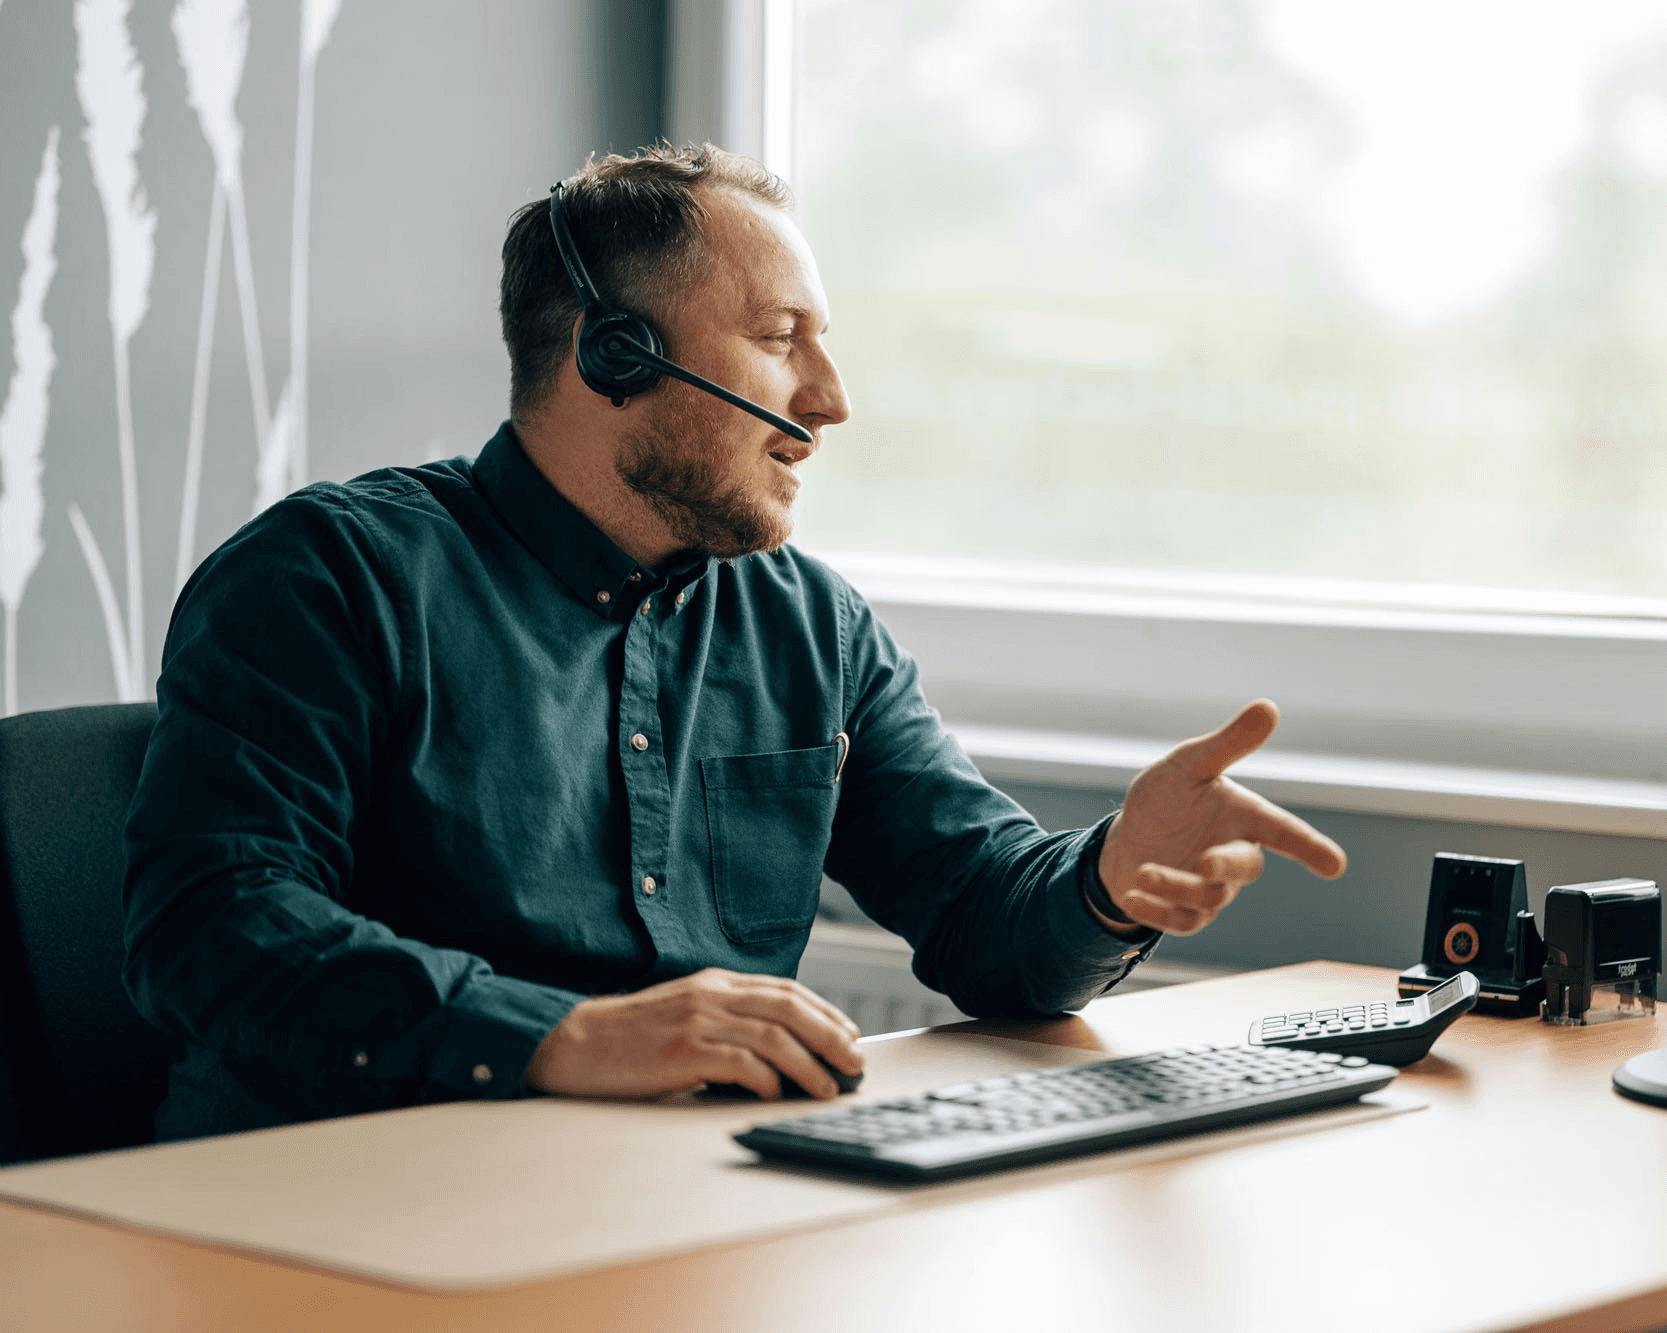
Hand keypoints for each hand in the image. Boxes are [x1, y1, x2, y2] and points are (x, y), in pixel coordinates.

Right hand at [524, 968, 864, 1099]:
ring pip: (773, 1037)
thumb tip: (777, 1048)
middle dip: (830, 1036)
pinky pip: (740, 1062)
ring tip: (829, 1088)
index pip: (785, 990)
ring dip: (809, 1064)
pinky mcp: (684, 1051)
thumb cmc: (633, 1037)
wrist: (578, 1044)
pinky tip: (777, 1093)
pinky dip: (767, 1078)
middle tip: (855, 1062)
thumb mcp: (685, 1013)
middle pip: (789, 1008)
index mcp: (715, 983)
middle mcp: (712, 995)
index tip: (849, 1034)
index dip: (825, 1012)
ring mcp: (698, 1020)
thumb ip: (726, 1019)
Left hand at [1097, 699, 1345, 936]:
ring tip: (1145, 872)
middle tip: (1204, 862)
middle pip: (1246, 869)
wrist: (1130, 835)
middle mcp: (1234, 854)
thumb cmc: (1167, 797)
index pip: (1284, 832)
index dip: (1309, 847)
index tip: (1335, 865)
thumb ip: (1227, 743)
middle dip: (1227, 865)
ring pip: (1209, 898)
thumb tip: (1269, 707)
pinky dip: (1157, 913)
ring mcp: (1212, 887)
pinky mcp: (1186, 912)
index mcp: (1243, 818)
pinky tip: (1133, 896)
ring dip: (1177, 887)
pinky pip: (1181, 923)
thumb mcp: (1189, 764)